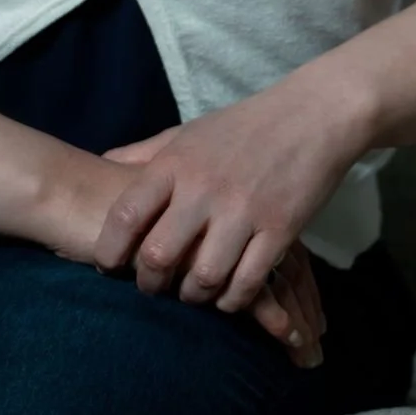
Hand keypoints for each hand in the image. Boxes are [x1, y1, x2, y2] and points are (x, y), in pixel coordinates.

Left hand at [92, 81, 360, 325]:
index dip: (109, 249)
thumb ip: (145, 153)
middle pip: (159, 255)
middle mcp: (205, 189)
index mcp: (177, 163)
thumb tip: (102, 163)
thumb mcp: (188, 132)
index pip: (126, 213)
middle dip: (148, 283)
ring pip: (204, 278)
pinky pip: (248, 283)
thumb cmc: (244, 126)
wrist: (313, 114)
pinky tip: (229, 296)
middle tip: (151, 288)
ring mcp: (244, 211)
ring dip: (192, 296)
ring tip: (191, 294)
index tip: (107, 266)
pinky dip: (233, 300)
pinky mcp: (280, 230)